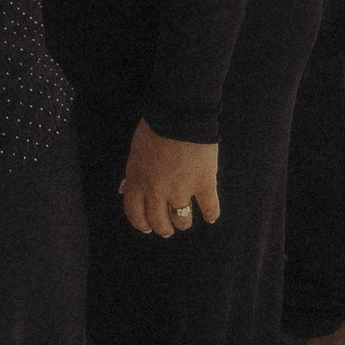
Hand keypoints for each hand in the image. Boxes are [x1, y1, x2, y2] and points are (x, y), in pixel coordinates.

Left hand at [121, 122, 218, 240]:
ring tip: (185, 220)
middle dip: (163, 228)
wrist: (179, 116)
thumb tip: (133, 187)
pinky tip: (210, 216)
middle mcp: (158, 192)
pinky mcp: (204, 185)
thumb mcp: (135, 152)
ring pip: (182, 220)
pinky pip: (210, 208)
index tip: (147, 227)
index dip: (141, 223)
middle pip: (158, 221)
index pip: (135, 213)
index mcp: (138, 181)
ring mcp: (182, 191)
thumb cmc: (153, 128)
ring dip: (183, 223)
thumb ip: (136, 172)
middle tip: (167, 229)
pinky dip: (211, 214)